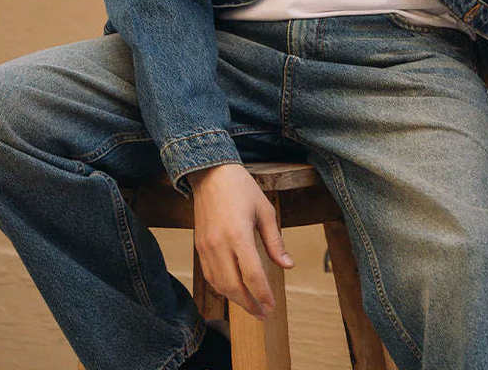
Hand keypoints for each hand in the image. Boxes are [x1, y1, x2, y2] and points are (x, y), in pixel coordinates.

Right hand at [187, 163, 294, 319]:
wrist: (211, 174)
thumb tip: (288, 265)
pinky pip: (209, 275)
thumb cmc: (241, 188)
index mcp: (238, 235)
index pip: (252, 275)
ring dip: (235, 299)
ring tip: (251, 305)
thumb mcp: (265, 210)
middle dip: (249, 304)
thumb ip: (275, 241)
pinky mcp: (199, 246)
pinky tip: (233, 289)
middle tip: (263, 313)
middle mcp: (219, 244)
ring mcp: (206, 247)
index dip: (263, 294)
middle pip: (234, 286)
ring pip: (219, 285)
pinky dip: (221, 287)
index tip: (272, 306)